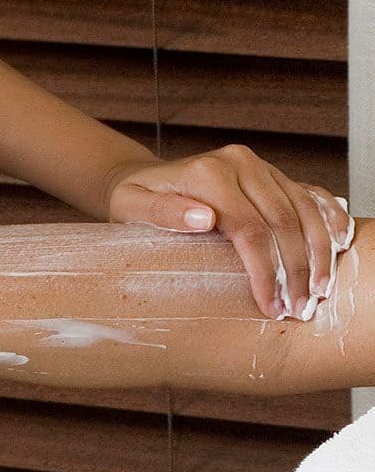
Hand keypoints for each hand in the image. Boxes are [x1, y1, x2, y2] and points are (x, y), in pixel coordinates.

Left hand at [103, 146, 351, 321]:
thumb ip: (163, 213)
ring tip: (320, 289)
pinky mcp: (272, 175)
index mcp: (211, 174)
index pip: (250, 229)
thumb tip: (204, 219)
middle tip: (301, 306)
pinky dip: (329, 218)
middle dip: (297, 268)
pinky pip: (310, 194)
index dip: (265, 270)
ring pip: (304, 210)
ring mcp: (261, 168)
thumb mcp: (131, 207)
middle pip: (284, 220)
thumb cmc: (133, 200)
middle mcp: (242, 165)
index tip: (271, 305)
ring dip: (318, 251)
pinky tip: (341, 243)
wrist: (140, 178)